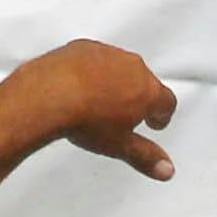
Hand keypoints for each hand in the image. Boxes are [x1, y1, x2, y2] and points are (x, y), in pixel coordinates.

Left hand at [0, 39, 177, 182]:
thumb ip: (146, 157)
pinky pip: (95, 58)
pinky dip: (92, 70)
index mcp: (148, 91)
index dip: (162, 115)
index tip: (155, 122)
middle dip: (138, 98)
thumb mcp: (119, 146)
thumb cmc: (86, 119)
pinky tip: (79, 87)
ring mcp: (108, 54)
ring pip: (120, 67)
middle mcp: (132, 67)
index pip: (167, 101)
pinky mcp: (84, 47)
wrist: (49, 95)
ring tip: (100, 102)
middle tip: (128, 114)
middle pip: (145, 82)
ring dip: (115, 82)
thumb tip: (165, 169)